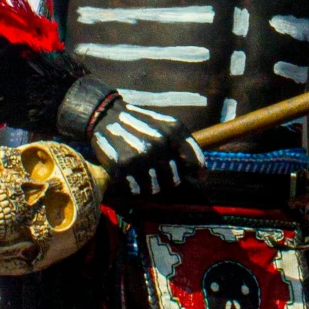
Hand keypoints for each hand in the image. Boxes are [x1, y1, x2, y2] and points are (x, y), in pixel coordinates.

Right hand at [86, 92, 203, 197]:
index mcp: (173, 131)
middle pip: (174, 180)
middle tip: (157, 170)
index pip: (194, 162)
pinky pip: (135, 191)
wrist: (107, 117)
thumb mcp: (168, 125)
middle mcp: (158, 144)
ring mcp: (139, 157)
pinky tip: (130, 174)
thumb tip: (202, 175)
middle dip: (168, 178)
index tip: (194, 175)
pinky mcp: (121, 167)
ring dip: (150, 185)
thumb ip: (187, 146)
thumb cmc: (143, 124)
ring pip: (155, 189)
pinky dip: (133, 187)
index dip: (194, 171)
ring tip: (143, 172)